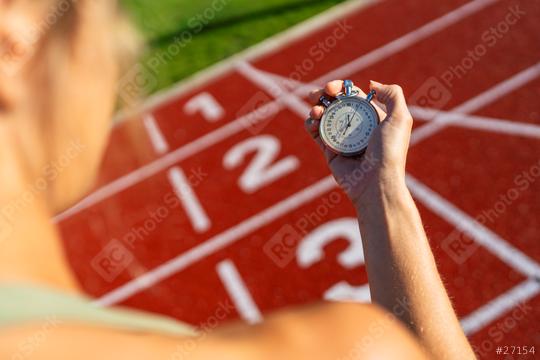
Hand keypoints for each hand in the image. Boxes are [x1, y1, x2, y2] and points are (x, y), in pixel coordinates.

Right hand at [305, 80, 412, 206]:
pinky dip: (310, 124)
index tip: (332, 88)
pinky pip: (317, 134)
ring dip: (316, 108)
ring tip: (316, 111)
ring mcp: (342, 139)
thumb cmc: (390, 151)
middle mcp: (356, 126)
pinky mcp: (330, 151)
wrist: (376, 182)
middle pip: (335, 103)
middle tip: (317, 94)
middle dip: (323, 95)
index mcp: (372, 117)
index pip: (353, 95)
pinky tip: (312, 122)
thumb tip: (371, 84)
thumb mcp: (400, 118)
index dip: (340, 87)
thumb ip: (392, 94)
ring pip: (324, 117)